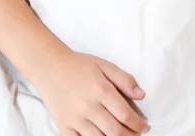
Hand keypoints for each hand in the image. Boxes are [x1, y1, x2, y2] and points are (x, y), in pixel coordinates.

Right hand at [34, 49, 150, 134]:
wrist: (50, 67)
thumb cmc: (78, 65)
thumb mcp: (104, 65)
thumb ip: (124, 79)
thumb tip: (141, 95)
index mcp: (101, 90)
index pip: (125, 115)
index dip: (138, 124)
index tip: (144, 127)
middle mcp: (88, 107)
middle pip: (115, 132)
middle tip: (137, 134)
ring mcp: (75, 119)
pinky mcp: (64, 127)